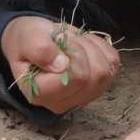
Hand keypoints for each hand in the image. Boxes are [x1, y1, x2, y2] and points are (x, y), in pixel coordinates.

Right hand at [0, 15, 118, 113]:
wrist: (34, 40)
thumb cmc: (26, 39)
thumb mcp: (26, 38)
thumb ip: (40, 50)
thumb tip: (62, 66)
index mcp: (40, 93)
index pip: (76, 78)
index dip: (74, 54)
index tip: (58, 41)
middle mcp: (62, 101)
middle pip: (94, 76)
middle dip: (82, 48)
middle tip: (64, 40)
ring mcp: (81, 96)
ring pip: (106, 71)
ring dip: (91, 47)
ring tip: (72, 42)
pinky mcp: (96, 86)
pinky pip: (113, 63)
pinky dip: (100, 46)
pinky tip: (82, 44)